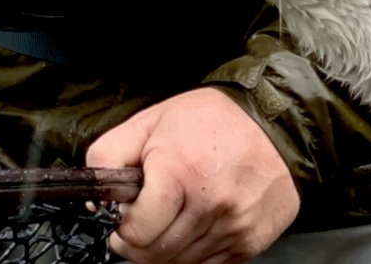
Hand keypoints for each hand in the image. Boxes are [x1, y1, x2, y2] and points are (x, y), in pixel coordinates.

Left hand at [85, 87, 298, 263]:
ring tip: (168, 218)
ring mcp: (234, 227)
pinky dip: (193, 252)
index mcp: (179, 172)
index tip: (122, 215)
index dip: (121, 226)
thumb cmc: (209, 120)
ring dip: (165, 247)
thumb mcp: (148, 122)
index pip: (137, 231)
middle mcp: (209, 205)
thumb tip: (95, 198)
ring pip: (180, 262)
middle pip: (155, 254)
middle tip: (138, 222)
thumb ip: (108, 155)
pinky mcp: (251, 242)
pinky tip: (192, 225)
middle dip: (137, 242)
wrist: (275, 126)